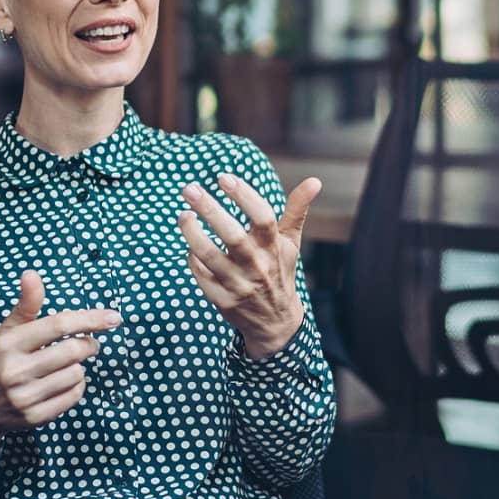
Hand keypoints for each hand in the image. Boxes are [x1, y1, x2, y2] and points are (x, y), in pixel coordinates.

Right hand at [0, 271, 116, 465]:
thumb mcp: (8, 331)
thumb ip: (26, 304)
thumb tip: (32, 273)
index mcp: (8, 344)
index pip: (58, 325)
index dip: (90, 319)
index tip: (114, 317)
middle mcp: (14, 371)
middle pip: (73, 351)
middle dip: (89, 344)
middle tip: (88, 344)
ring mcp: (24, 397)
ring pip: (77, 374)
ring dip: (79, 366)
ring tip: (66, 365)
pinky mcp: (35, 417)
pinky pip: (74, 396)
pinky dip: (76, 386)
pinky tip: (61, 382)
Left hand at [179, 173, 321, 358]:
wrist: (276, 321)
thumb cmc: (280, 271)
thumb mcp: (291, 242)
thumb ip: (297, 210)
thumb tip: (315, 181)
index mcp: (274, 247)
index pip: (262, 217)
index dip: (244, 196)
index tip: (224, 177)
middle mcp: (258, 266)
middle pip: (233, 236)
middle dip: (210, 210)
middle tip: (190, 188)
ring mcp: (239, 285)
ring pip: (210, 256)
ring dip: (193, 233)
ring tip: (183, 214)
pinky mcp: (222, 300)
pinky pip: (201, 276)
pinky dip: (192, 259)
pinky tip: (190, 243)